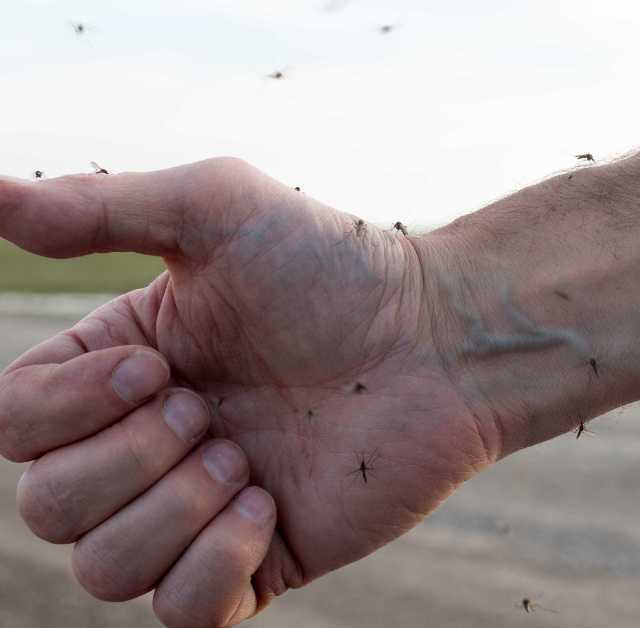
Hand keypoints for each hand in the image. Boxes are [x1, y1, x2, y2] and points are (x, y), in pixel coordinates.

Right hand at [0, 159, 496, 625]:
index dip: (65, 411)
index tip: (157, 367)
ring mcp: (202, 511)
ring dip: (174, 510)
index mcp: (116, 374)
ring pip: (104, 571)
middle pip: (47, 509)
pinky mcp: (262, 563)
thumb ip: (96, 208)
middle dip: (130, 460)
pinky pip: (183, 614)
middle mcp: (146, 448)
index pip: (11, 427)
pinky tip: (272, 505)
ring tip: (246, 455)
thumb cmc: (336, 267)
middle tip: (214, 410)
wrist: (441, 339)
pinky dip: (215, 566)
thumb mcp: (214, 209)